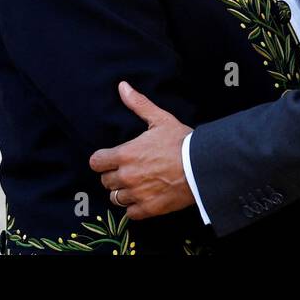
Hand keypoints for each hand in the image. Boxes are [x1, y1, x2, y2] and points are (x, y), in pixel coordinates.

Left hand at [89, 81, 194, 220]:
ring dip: (123, 192)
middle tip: (128, 171)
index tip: (110, 159)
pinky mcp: (149, 209)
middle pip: (105, 181)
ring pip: (116, 198)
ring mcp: (137, 194)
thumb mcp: (160, 119)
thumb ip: (138, 104)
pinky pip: (130, 213)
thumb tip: (123, 87)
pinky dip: (135, 207)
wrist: (202, 166)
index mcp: (125, 154)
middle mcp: (127, 176)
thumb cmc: (181, 141)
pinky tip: (144, 198)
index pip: (96, 162)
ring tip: (136, 185)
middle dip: (114, 176)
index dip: (102, 160)